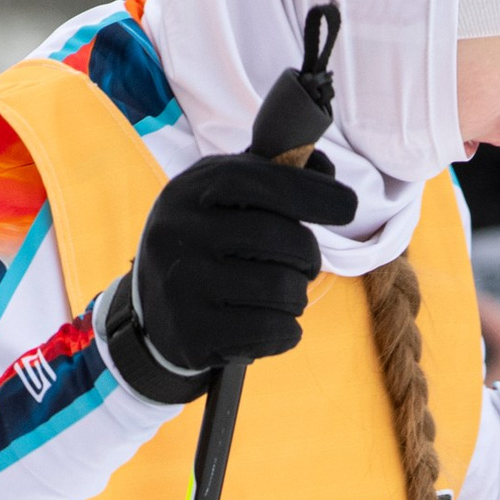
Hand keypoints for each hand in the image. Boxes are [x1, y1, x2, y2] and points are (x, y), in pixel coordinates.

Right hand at [98, 149, 358, 405]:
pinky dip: (288, 330)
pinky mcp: (193, 334)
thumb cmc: (206, 245)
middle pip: (277, 238)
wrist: (152, 315)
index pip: (258, 182)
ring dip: (299, 294)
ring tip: (288, 294)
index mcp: (188, 191)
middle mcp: (178, 233)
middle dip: (309, 254)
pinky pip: (271, 331)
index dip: (310, 192)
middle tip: (307, 264)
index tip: (347, 206)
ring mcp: (182, 286)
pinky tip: (277, 324)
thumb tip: (323, 165)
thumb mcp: (225, 200)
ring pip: (280, 288)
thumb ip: (274, 176)